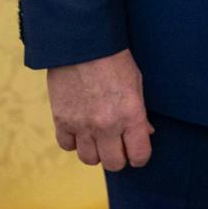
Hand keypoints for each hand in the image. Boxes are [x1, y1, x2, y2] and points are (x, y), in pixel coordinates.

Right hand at [46, 48, 152, 170]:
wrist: (83, 44)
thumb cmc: (115, 60)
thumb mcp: (136, 83)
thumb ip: (140, 113)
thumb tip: (146, 133)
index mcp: (131, 115)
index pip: (139, 155)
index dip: (140, 156)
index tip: (137, 151)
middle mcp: (106, 125)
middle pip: (113, 164)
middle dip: (118, 157)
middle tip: (118, 144)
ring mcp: (82, 125)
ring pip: (89, 159)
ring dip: (96, 151)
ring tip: (99, 137)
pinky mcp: (61, 121)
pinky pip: (67, 146)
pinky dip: (74, 141)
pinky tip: (80, 129)